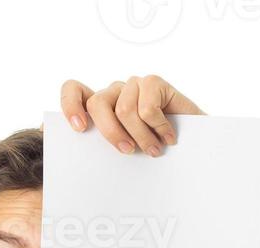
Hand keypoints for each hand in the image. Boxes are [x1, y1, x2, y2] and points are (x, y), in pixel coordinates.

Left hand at [59, 74, 204, 156]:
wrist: (192, 150)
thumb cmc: (151, 153)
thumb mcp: (120, 151)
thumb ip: (98, 144)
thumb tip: (67, 144)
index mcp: (99, 107)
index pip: (73, 89)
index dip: (71, 104)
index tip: (80, 128)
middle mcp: (114, 92)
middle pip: (98, 104)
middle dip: (111, 133)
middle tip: (128, 152)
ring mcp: (133, 86)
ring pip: (124, 110)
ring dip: (141, 137)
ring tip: (154, 151)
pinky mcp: (154, 83)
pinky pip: (147, 108)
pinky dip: (158, 128)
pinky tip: (168, 137)